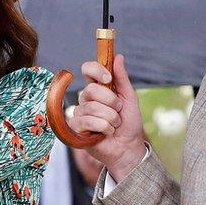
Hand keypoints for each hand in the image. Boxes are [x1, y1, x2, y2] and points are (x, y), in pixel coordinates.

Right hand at [68, 54, 146, 181]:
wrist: (128, 147)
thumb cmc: (129, 123)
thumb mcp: (129, 98)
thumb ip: (122, 78)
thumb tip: (118, 56)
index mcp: (98, 88)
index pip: (87, 69)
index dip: (96, 70)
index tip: (108, 78)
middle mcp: (86, 99)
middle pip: (91, 89)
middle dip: (110, 101)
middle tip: (118, 110)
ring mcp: (80, 113)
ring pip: (92, 108)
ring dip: (110, 118)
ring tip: (114, 125)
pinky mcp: (76, 128)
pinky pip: (88, 121)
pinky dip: (104, 127)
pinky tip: (106, 133)